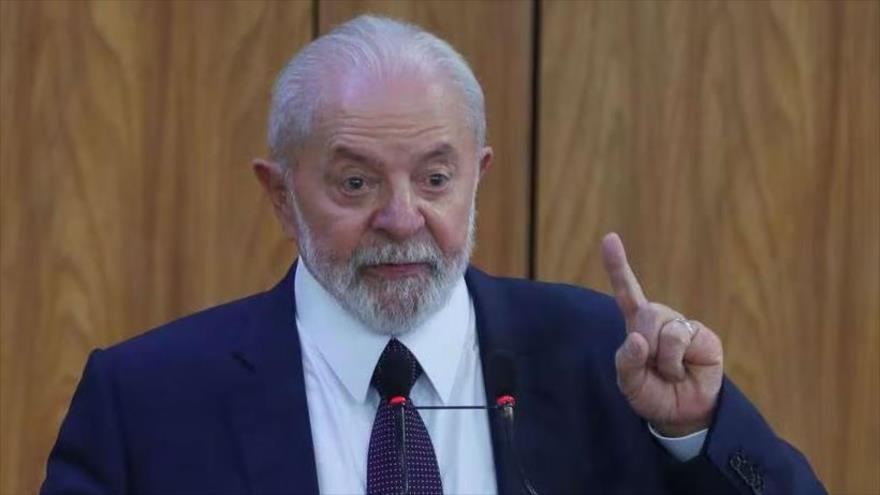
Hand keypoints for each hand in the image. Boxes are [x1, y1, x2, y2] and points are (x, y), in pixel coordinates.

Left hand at [601, 232, 723, 436]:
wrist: (682, 414)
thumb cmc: (653, 394)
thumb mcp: (629, 383)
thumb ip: (627, 362)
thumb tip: (637, 339)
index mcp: (637, 326)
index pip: (626, 292)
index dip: (618, 265)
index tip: (609, 238)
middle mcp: (660, 320)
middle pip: (643, 313)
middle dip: (643, 344)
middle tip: (652, 368)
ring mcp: (683, 326)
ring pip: (662, 326)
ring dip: (660, 358)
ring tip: (670, 372)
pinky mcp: (703, 336)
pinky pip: (680, 338)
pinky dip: (675, 362)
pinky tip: (684, 371)